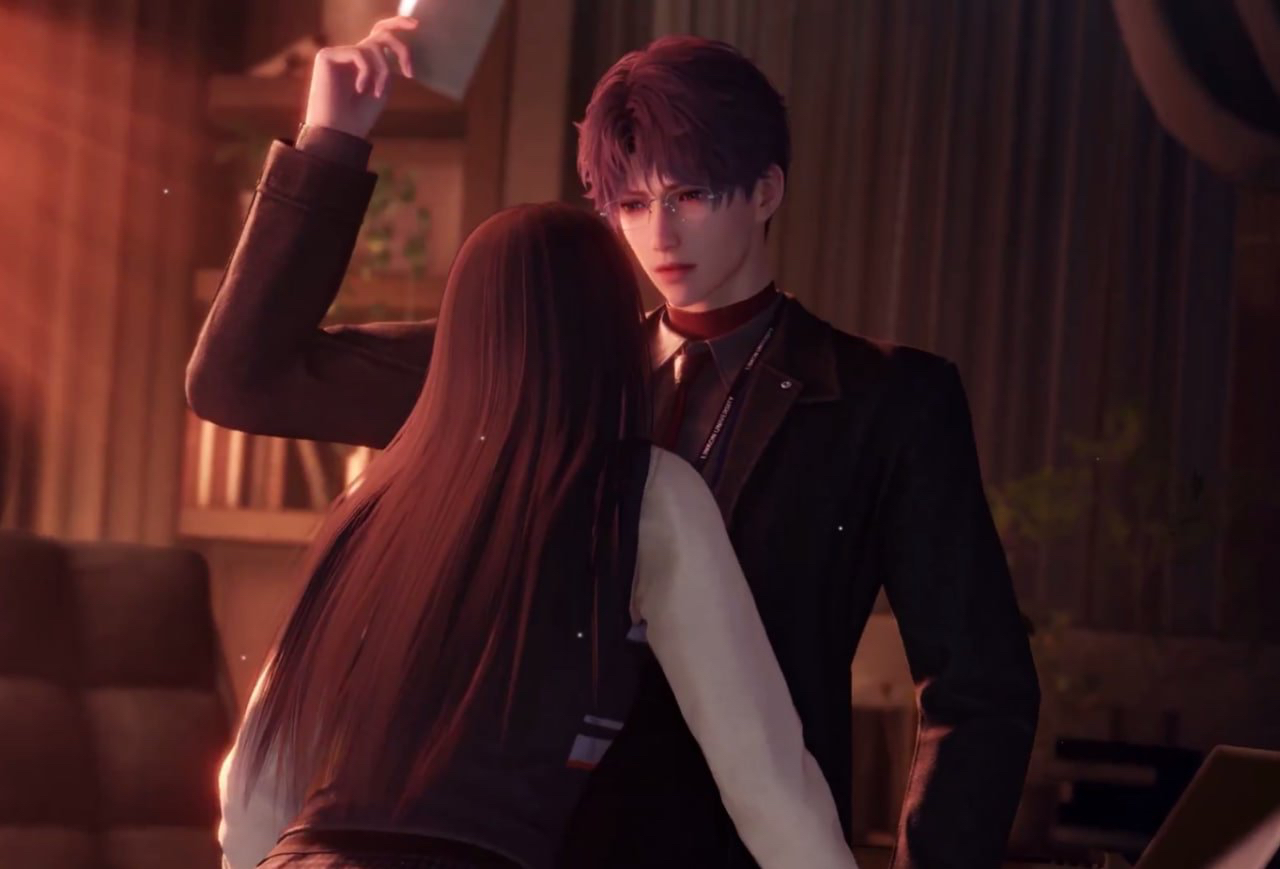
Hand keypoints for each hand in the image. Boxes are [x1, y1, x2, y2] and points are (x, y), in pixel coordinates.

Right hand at [303, 16, 418, 138]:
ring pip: (374, 47)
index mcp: (364, 63)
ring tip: (377, 93)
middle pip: (380, 33)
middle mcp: (350, 55)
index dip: (397, 26)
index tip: (418, 25)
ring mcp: (338, 54)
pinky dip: (367, 72)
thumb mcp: (382, 87)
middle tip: (415, 32)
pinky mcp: (326, 56)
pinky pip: (359, 53)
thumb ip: (387, 65)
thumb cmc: (360, 117)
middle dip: (400, 37)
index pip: (380, 36)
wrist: (339, 133)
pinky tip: (360, 89)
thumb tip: (396, 46)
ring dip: (383, 71)